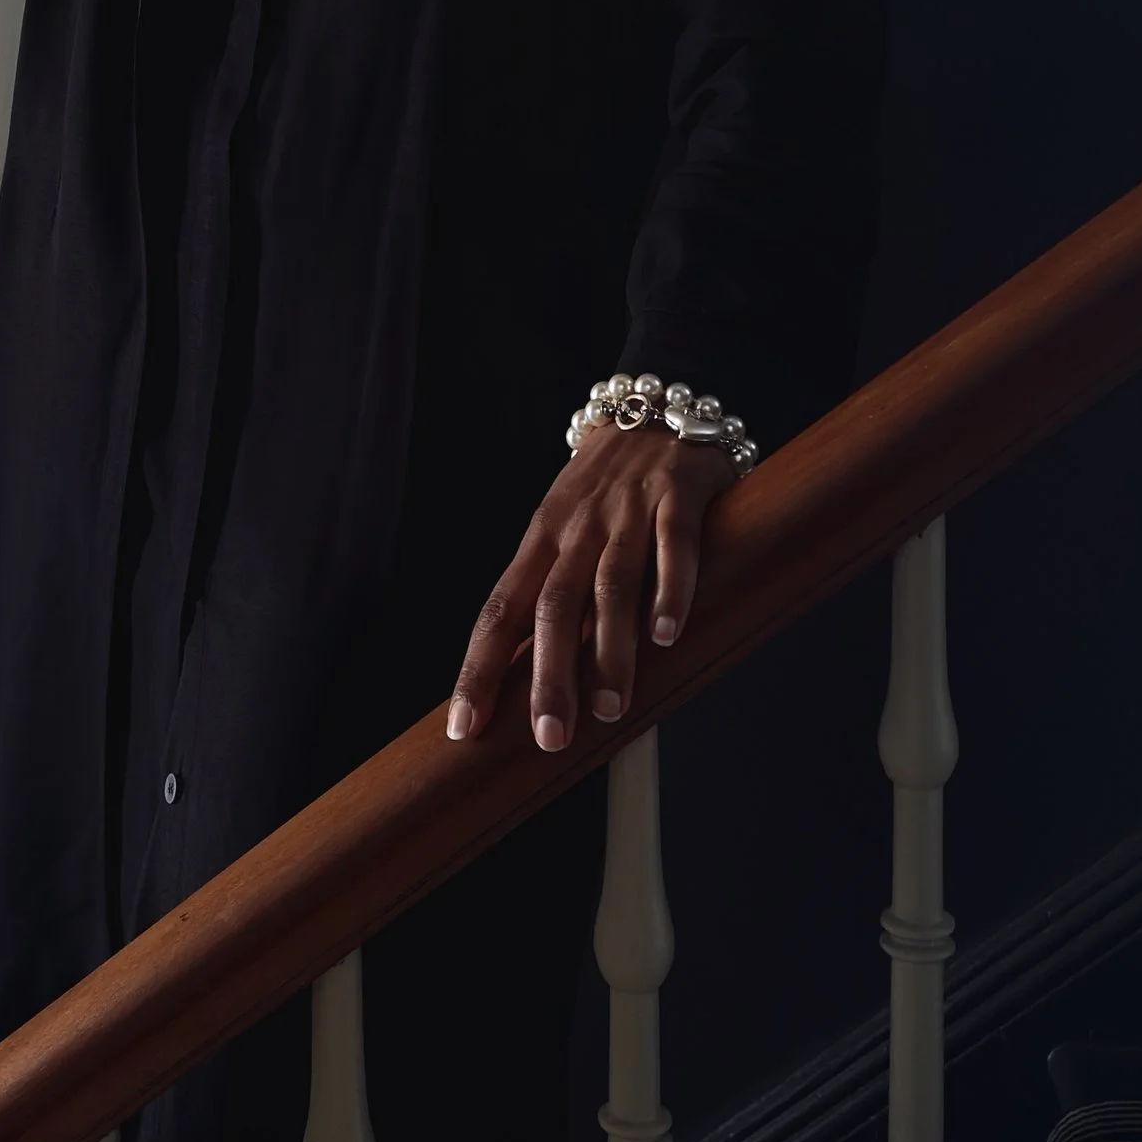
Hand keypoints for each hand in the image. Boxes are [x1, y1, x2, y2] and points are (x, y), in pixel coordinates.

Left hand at [445, 427, 738, 752]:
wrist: (658, 406)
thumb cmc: (605, 489)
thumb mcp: (565, 532)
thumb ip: (554, 596)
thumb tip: (533, 680)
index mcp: (541, 542)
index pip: (500, 611)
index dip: (479, 668)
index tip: (463, 726)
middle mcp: (577, 528)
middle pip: (553, 607)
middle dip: (548, 675)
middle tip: (549, 735)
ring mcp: (627, 511)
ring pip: (611, 585)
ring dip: (609, 649)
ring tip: (610, 707)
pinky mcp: (678, 496)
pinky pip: (673, 546)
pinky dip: (670, 589)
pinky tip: (667, 634)